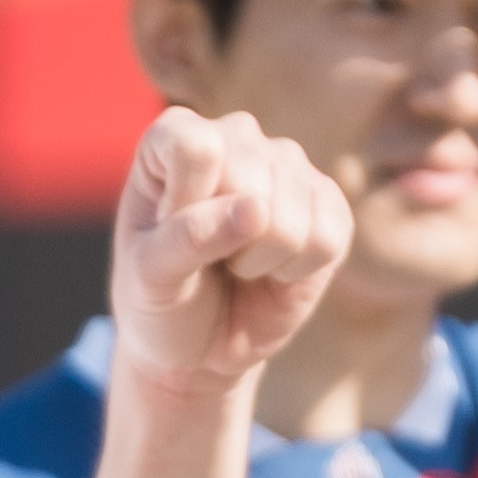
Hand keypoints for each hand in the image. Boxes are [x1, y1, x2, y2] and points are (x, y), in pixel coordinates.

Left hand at [102, 104, 351, 394]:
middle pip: (248, 181)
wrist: (200, 342)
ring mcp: (288, 164)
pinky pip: (326, 239)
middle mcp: (238, 136)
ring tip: (238, 264)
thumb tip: (257, 210)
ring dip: (259, 261)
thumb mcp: (149, 276)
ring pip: (288, 217)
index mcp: (178, 136)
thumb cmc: (161, 299)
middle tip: (207, 258)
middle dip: (225, 241)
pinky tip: (275, 271)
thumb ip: (188, 237)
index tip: (167, 237)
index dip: (185, 207)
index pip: (195, 149)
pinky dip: (296, 273)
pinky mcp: (328, 202)